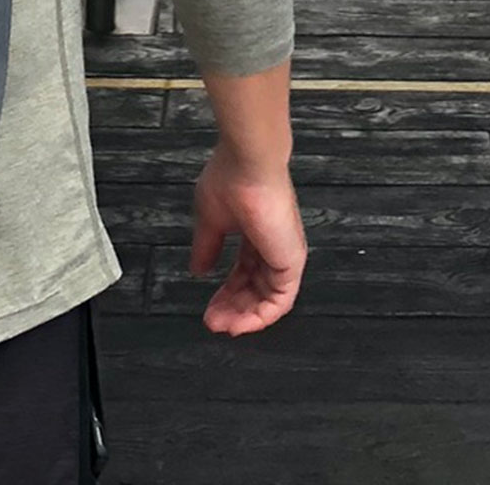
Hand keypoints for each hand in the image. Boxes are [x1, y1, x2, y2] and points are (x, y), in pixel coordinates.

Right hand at [190, 143, 305, 336]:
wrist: (249, 164)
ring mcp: (283, 253)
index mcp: (256, 233)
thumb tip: (198, 268)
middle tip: (213, 321)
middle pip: (255, 289)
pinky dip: (259, 316)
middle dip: (232, 309)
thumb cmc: (233, 178)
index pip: (244, 272)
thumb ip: (206, 247)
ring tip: (220, 325)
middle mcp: (272, 244)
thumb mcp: (211, 221)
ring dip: (243, 317)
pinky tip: (239, 323)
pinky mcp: (291, 260)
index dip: (227, 293)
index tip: (209, 308)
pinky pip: (281, 301)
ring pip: (268, 299)